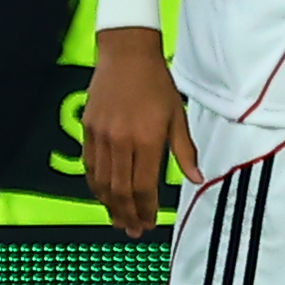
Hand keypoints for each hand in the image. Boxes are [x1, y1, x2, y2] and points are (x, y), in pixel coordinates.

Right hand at [83, 31, 193, 235]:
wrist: (126, 54)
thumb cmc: (156, 83)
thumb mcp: (177, 116)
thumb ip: (184, 151)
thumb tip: (197, 179)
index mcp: (146, 139)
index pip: (143, 186)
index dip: (146, 209)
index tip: (150, 223)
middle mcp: (121, 141)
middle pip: (120, 190)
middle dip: (127, 214)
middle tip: (133, 230)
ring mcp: (101, 136)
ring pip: (101, 181)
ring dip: (109, 205)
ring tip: (118, 220)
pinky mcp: (88, 129)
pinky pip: (90, 165)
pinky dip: (96, 184)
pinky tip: (103, 194)